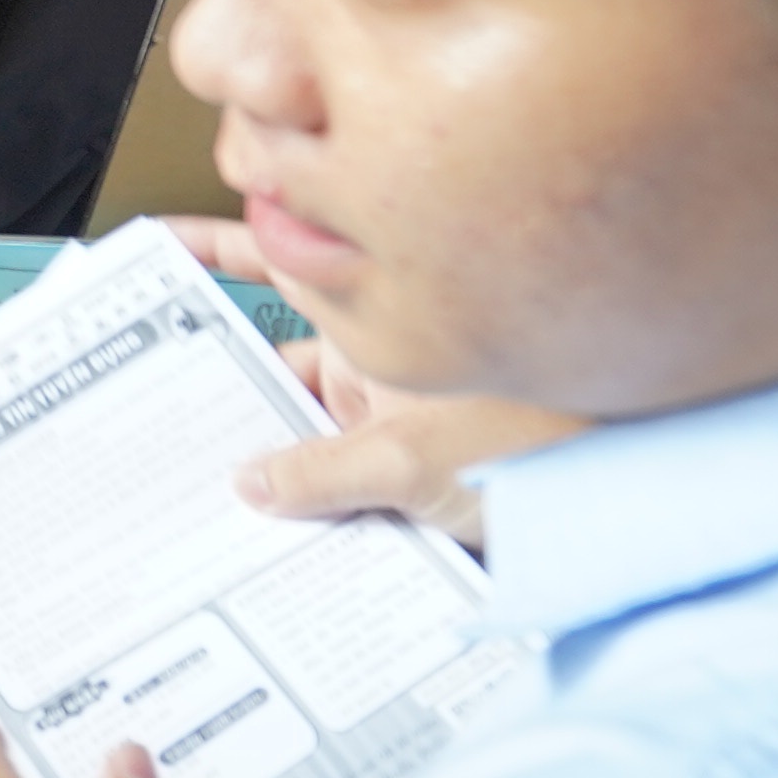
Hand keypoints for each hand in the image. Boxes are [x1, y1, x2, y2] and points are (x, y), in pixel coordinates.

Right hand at [163, 217, 583, 542]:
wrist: (636, 515)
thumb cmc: (553, 449)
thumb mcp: (415, 459)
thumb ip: (322, 470)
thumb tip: (249, 483)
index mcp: (376, 315)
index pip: (276, 264)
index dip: (212, 254)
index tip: (152, 252)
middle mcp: (380, 355)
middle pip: (275, 349)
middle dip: (215, 368)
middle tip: (141, 388)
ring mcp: (393, 412)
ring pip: (302, 417)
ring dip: (261, 446)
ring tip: (190, 475)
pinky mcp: (410, 471)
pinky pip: (335, 476)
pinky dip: (303, 497)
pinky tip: (263, 525)